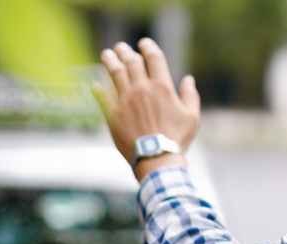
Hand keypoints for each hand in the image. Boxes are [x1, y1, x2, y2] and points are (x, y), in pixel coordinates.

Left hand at [93, 38, 200, 175]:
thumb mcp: (192, 117)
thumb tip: (188, 79)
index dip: (148, 46)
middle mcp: (142, 89)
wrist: (156, 158)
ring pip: (114, 73)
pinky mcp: (113, 114)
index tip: (143, 43)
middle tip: (121, 47)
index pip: (153, 57)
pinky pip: (102, 96)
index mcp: (162, 86)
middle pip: (131, 61)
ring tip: (106, 54)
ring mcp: (125, 100)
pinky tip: (94, 84)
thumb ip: (190, 96)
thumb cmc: (177, 140)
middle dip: (125, 51)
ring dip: (110, 61)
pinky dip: (98, 88)